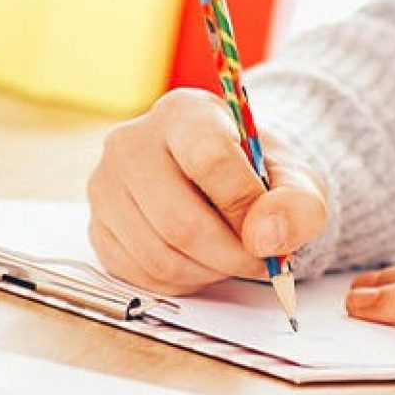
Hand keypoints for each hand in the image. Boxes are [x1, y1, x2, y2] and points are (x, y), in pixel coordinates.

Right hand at [87, 88, 330, 294]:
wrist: (223, 181)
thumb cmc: (256, 176)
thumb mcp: (295, 179)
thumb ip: (297, 203)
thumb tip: (266, 239)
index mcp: (183, 112)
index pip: (209, 159)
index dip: (245, 206)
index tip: (269, 231)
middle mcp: (131, 143)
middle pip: (179, 221)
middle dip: (230, 255)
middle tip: (259, 261)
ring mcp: (105, 187)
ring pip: (159, 256)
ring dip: (208, 272)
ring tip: (230, 257)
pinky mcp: (97, 227)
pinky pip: (140, 276)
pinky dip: (181, 282)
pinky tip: (201, 261)